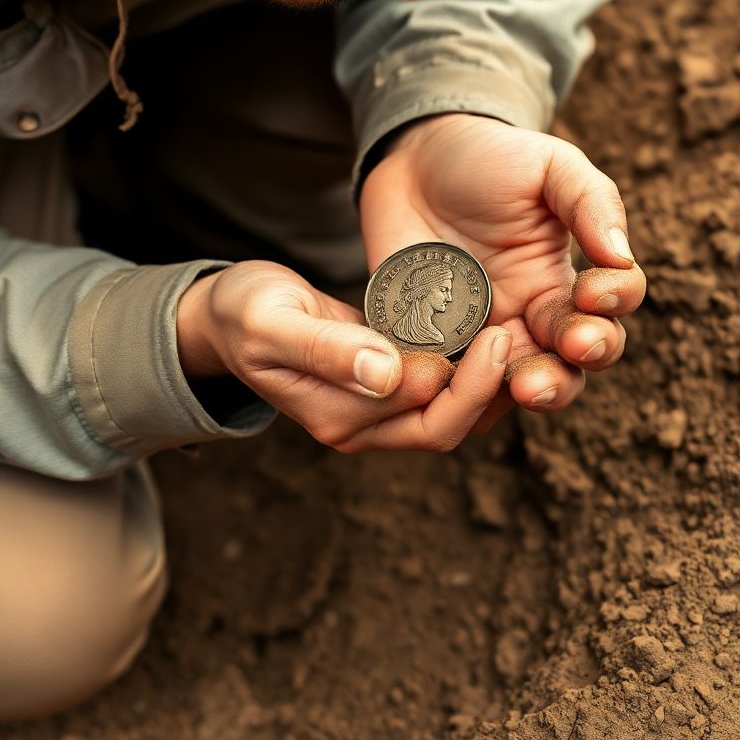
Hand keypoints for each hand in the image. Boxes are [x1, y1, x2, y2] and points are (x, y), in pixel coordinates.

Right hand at [176, 260, 512, 452]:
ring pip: (447, 409)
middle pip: (445, 424)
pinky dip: (464, 364)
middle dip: (485, 386)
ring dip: (482, 379)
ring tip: (510, 330)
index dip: (467, 383)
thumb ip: (325, 349)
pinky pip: (435, 385)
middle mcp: (362, 426)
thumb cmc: (244, 314)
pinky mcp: (383, 383)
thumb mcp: (272, 323)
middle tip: (509, 332)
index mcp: (338, 419)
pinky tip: (485, 327)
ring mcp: (373, 408)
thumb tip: (384, 374)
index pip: (424, 417)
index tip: (493, 332)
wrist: (229, 315)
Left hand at [360, 115, 645, 431]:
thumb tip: (621, 257)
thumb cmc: (489, 158)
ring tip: (525, 384)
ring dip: (526, 390)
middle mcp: (526, 321)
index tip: (593, 290)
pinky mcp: (427, 343)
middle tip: (570, 351)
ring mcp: (476, 337)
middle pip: (566, 372)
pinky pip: (444, 382)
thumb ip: (591, 203)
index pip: (606, 316)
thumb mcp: (550, 166)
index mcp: (563, 284)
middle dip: (572, 371)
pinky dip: (454, 388)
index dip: (610, 310)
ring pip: (508, 388)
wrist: (412, 158)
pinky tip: (456, 374)